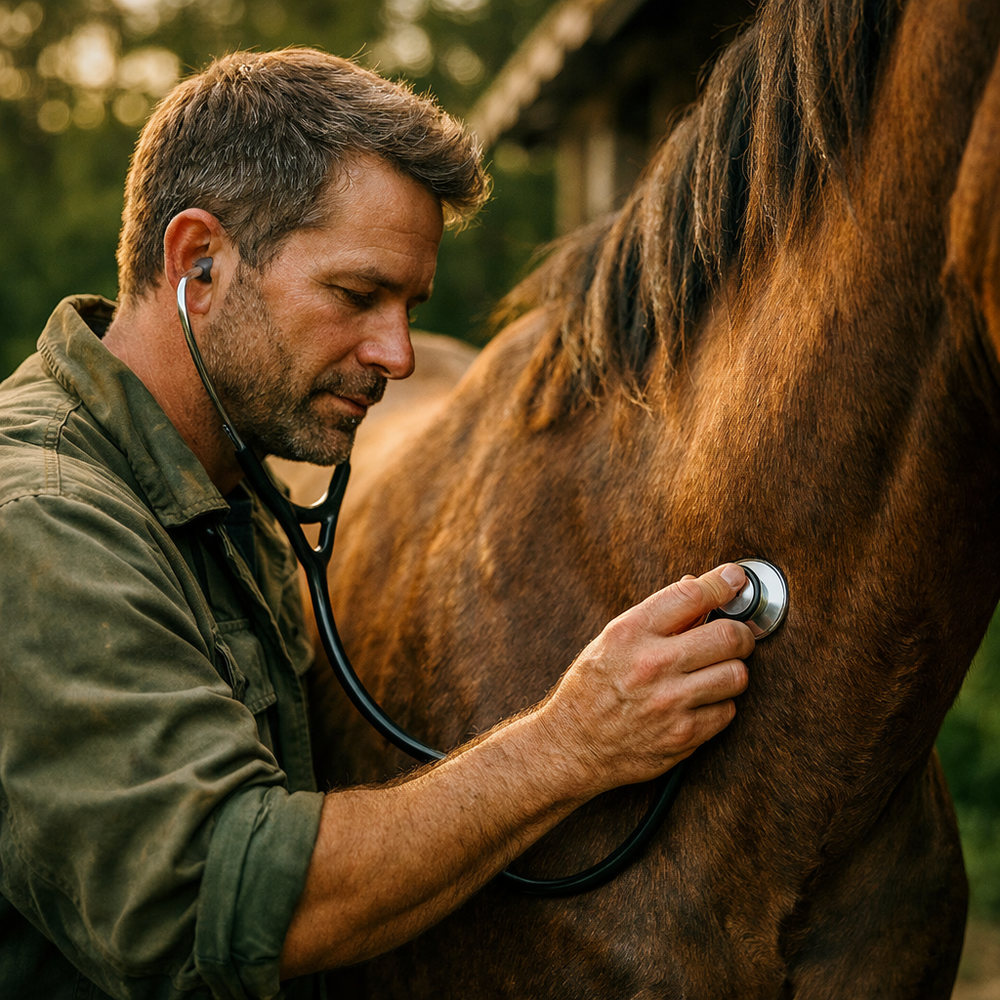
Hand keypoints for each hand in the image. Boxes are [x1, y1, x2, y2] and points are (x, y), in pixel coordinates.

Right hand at [537, 564, 754, 795]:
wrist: (572, 745)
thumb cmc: (591, 688)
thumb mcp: (611, 640)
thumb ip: (656, 615)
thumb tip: (698, 586)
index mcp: (630, 633)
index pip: (691, 596)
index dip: (722, 583)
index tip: (734, 580)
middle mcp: (651, 664)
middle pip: (728, 636)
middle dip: (740, 634)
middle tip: (735, 637)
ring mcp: (669, 702)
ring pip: (736, 675)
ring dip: (731, 671)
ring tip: (715, 673)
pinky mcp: (683, 735)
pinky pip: (727, 711)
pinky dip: (719, 705)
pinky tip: (700, 702)